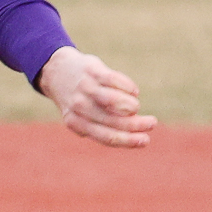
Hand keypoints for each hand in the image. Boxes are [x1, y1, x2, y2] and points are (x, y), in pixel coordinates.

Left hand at [37, 46, 156, 147]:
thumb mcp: (83, 117)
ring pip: (113, 101)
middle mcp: (78, 106)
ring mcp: (85, 87)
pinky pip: (115, 80)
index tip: (146, 140)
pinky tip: (133, 92)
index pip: (106, 136)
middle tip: (152, 124)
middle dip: (137, 124)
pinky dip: (128, 88)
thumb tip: (134, 134)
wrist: (58, 72)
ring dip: (132, 107)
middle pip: (113, 120)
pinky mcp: (92, 70)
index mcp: (75, 123)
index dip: (128, 140)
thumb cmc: (79, 101)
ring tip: (137, 108)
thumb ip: (103, 127)